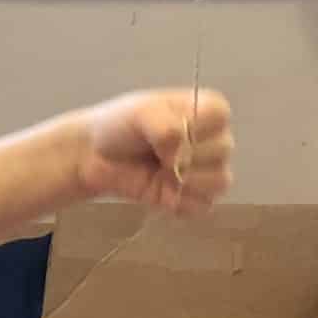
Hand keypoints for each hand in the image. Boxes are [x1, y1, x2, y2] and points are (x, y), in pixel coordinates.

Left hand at [77, 88, 234, 214]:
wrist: (96, 156)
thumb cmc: (121, 127)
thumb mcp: (140, 113)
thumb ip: (165, 127)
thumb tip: (181, 156)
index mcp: (210, 110)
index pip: (221, 118)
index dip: (191, 129)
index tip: (162, 132)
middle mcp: (217, 139)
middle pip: (222, 152)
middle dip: (184, 157)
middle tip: (154, 155)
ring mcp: (209, 170)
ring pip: (220, 182)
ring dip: (186, 182)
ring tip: (159, 174)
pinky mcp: (196, 198)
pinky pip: (203, 206)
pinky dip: (180, 204)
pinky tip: (161, 192)